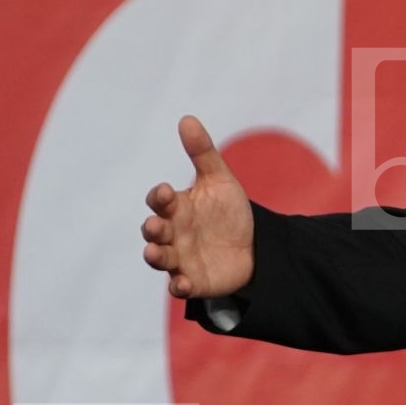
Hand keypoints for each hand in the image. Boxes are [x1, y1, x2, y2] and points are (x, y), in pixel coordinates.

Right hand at [140, 115, 254, 298]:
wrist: (253, 245)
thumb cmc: (227, 211)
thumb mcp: (219, 180)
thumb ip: (202, 152)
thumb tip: (186, 119)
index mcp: (177, 208)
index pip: (160, 201)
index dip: (160, 197)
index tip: (166, 192)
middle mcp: (173, 233)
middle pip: (155, 231)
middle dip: (152, 228)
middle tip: (155, 225)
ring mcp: (180, 258)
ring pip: (160, 258)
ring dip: (155, 256)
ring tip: (154, 253)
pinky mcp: (193, 280)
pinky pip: (180, 285)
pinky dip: (178, 285)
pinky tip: (181, 284)